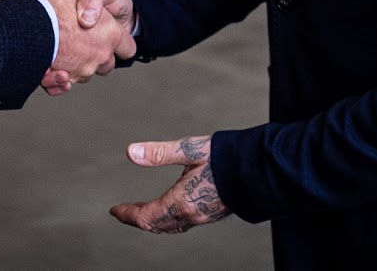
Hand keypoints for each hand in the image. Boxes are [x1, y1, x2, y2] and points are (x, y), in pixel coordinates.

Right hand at [40, 0, 134, 94]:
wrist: (23, 27)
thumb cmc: (54, 3)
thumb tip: (94, 6)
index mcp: (110, 34)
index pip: (127, 47)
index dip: (117, 40)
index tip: (104, 35)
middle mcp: (100, 56)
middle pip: (105, 64)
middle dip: (95, 54)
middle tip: (77, 39)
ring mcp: (82, 71)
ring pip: (84, 73)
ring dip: (74, 65)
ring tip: (59, 49)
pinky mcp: (63, 82)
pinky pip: (64, 85)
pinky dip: (58, 81)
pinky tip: (51, 69)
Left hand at [110, 136, 232, 233]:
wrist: (261, 170)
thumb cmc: (227, 157)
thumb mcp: (189, 149)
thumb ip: (159, 153)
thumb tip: (131, 152)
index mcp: (182, 201)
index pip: (146, 216)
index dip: (128, 214)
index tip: (115, 210)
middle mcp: (191, 214)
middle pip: (157, 226)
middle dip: (138, 220)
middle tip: (124, 213)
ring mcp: (203, 217)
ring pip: (171, 227)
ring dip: (153, 222)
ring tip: (143, 212)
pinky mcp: (213, 214)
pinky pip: (184, 224)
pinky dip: (169, 220)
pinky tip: (171, 209)